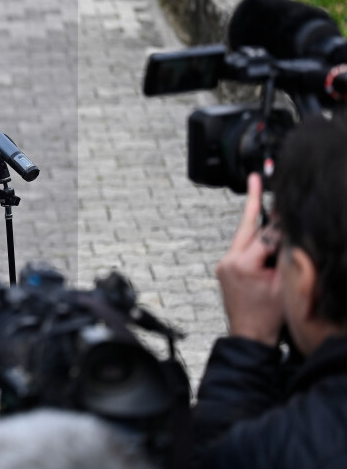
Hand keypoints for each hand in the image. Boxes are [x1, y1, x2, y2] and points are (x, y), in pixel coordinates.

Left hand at [215, 173, 283, 345]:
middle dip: (254, 202)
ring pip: (244, 236)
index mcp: (241, 264)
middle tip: (256, 178)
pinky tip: (263, 228)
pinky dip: (253, 239)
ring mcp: (224, 265)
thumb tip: (289, 234)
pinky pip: (241, 247)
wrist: (249, 336)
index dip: (281, 224)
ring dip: (256, 221)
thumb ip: (286, 258)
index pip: (266, 236)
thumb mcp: (284, 285)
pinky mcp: (225, 268)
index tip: (290, 206)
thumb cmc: (268, 317)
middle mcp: (227, 261)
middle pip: (246, 227)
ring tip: (259, 193)